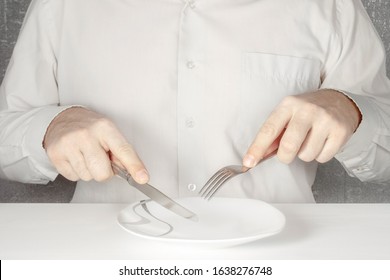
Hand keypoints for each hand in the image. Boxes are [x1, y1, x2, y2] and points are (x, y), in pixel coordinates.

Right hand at [43, 107, 148, 182]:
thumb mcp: (109, 132)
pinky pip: (73, 177)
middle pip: (103, 172)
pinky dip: (77, 171)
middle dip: (104, 172)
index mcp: (104, 127)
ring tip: (85, 155)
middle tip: (100, 159)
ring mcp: (69, 145)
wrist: (62, 119)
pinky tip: (76, 158)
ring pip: (87, 177)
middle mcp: (86, 135)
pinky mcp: (55, 154)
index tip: (142, 178)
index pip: (123, 150)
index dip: (134, 166)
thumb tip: (134, 172)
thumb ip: (121, 152)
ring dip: (89, 170)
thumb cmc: (90, 127)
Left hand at [243, 89, 361, 166]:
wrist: (339, 101)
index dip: (257, 148)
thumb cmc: (307, 111)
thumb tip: (255, 156)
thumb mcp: (287, 114)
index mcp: (288, 105)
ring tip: (310, 141)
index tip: (248, 162)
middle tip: (288, 152)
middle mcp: (307, 110)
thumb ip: (272, 134)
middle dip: (285, 157)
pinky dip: (320, 155)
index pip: (269, 130)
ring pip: (306, 155)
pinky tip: (322, 142)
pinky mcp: (340, 131)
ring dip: (305, 154)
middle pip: (288, 147)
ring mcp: (325, 120)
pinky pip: (323, 157)